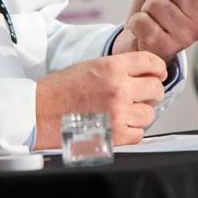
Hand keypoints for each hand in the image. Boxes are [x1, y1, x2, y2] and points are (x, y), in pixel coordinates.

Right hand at [34, 52, 166, 148]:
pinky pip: (139, 134)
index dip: (158, 68)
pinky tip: (118, 125)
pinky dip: (132, 131)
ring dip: (140, 113)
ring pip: (150, 114)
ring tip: (124, 112)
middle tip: (141, 95)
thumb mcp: (90, 66)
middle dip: (150, 92)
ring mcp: (118, 113)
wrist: (39, 112)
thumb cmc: (60, 89)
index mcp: (112, 67)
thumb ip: (118, 68)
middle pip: (156, 88)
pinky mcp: (115, 136)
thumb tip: (143, 73)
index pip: (151, 62)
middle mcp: (118, 89)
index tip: (157, 74)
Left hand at [112, 0, 197, 62]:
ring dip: (145, 8)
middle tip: (153, 5)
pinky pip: (143, 21)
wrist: (139, 48)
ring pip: (158, 4)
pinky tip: (140, 31)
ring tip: (148, 20)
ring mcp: (186, 38)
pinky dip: (135, 22)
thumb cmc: (154, 17)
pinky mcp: (166, 48)